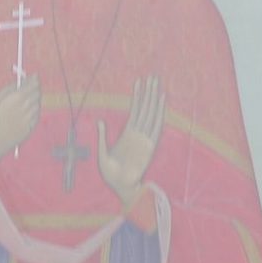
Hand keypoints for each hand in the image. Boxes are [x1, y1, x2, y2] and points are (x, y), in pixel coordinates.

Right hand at [0, 76, 42, 162]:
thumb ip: (11, 88)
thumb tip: (23, 81)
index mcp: (17, 97)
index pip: (33, 84)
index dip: (35, 79)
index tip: (35, 77)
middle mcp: (26, 105)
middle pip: (38, 92)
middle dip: (35, 88)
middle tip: (31, 87)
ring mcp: (31, 116)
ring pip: (38, 102)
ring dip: (34, 99)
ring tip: (25, 102)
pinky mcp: (34, 124)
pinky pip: (37, 113)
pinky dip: (34, 110)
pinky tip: (26, 112)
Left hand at [98, 75, 164, 203]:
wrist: (120, 186)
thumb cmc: (111, 173)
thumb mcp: (102, 154)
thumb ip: (102, 137)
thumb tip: (100, 121)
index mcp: (127, 133)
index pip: (134, 110)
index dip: (137, 96)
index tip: (139, 81)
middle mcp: (138, 132)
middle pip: (145, 107)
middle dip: (149, 92)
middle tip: (153, 76)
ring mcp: (144, 137)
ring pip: (151, 112)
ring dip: (154, 98)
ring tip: (157, 83)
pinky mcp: (150, 144)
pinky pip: (156, 125)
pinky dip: (159, 112)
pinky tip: (161, 101)